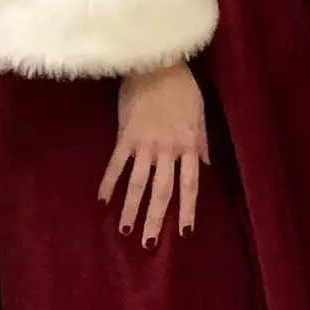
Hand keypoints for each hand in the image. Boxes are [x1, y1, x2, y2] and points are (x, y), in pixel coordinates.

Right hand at [100, 63, 211, 242]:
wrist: (156, 65)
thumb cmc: (182, 87)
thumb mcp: (199, 113)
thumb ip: (201, 141)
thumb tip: (207, 165)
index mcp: (187, 145)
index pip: (190, 184)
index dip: (187, 208)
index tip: (183, 231)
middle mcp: (166, 150)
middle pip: (162, 190)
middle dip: (155, 219)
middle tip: (149, 244)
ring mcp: (144, 145)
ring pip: (137, 183)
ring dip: (131, 208)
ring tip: (125, 231)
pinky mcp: (125, 136)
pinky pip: (116, 165)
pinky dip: (108, 183)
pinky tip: (102, 201)